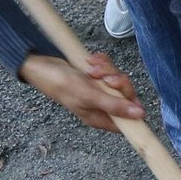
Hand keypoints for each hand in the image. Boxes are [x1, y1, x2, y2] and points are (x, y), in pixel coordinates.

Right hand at [20, 50, 142, 130]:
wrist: (42, 65)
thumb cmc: (61, 84)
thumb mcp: (89, 96)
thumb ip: (114, 106)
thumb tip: (139, 116)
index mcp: (100, 118)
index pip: (128, 119)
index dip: (132, 104)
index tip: (124, 92)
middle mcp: (101, 106)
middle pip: (126, 95)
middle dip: (116, 81)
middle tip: (103, 76)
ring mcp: (99, 90)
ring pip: (118, 79)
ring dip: (107, 69)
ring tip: (91, 68)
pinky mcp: (97, 77)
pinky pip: (109, 68)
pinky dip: (102, 62)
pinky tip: (91, 60)